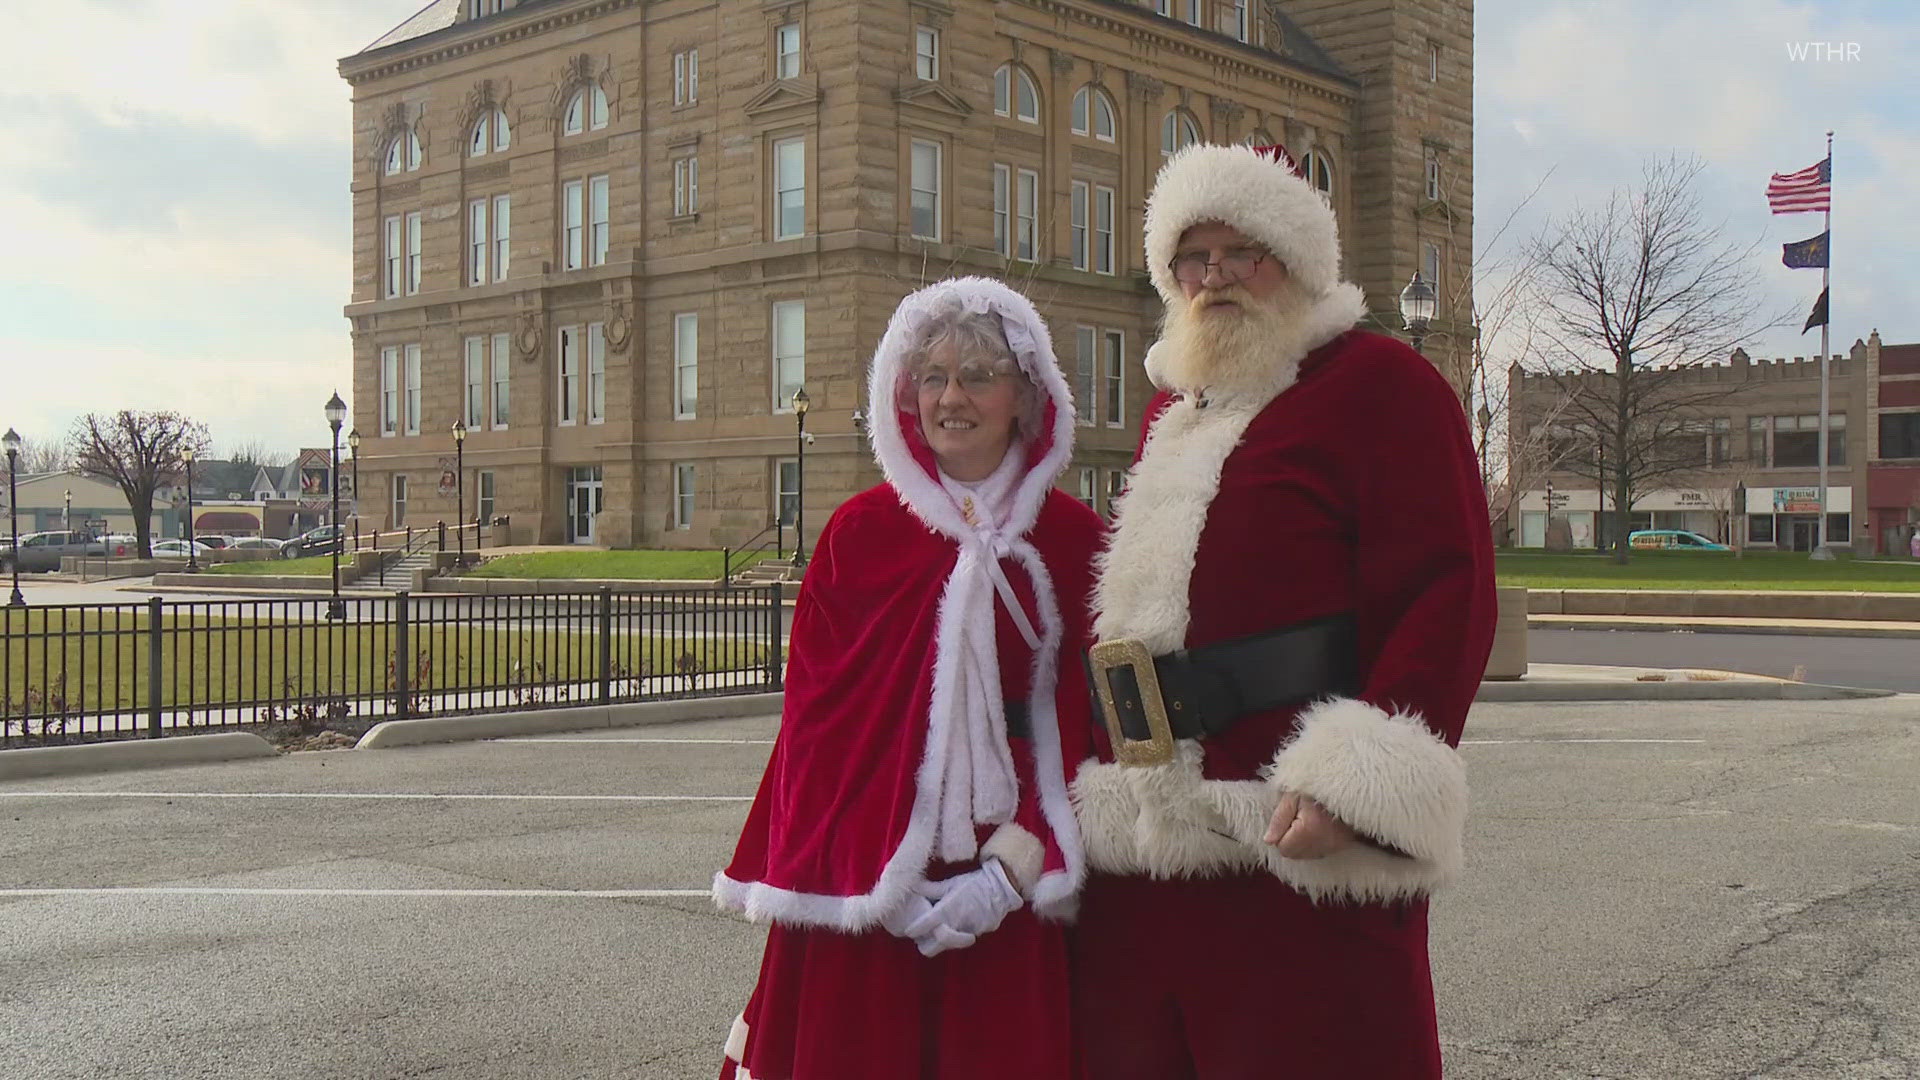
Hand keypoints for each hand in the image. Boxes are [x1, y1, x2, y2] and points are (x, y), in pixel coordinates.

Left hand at [903, 860, 1022, 956]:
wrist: (1001, 887)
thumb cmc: (973, 882)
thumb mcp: (951, 883)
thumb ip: (931, 890)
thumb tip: (913, 887)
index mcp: (948, 909)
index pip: (925, 925)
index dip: (914, 929)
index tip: (909, 930)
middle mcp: (956, 924)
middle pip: (931, 948)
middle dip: (925, 944)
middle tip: (925, 934)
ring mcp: (968, 932)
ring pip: (947, 945)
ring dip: (943, 940)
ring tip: (943, 928)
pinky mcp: (979, 934)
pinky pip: (963, 939)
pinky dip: (958, 935)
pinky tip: (959, 924)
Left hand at [1264, 791, 1359, 858]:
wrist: (1344, 786)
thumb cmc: (1315, 789)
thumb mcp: (1291, 797)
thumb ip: (1278, 819)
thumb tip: (1268, 841)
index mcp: (1308, 830)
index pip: (1283, 848)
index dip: (1281, 834)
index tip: (1288, 818)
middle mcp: (1322, 843)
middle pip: (1294, 854)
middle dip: (1289, 841)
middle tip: (1296, 820)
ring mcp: (1334, 846)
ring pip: (1306, 855)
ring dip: (1301, 844)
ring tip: (1307, 823)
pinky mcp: (1342, 846)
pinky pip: (1319, 852)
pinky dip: (1314, 844)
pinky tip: (1316, 829)